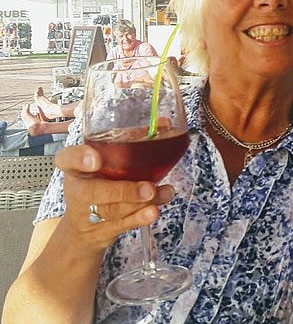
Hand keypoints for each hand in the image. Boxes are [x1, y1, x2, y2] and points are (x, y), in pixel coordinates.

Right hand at [55, 145, 173, 252]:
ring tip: (163, 194)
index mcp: (75, 168)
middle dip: (123, 191)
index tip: (95, 160)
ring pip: (112, 210)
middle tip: (148, 189)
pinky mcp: (101, 230)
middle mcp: (77, 189)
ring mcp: (87, 213)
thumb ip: (131, 144)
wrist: (85, 226)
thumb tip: (165, 122)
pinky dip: (139, 218)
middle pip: (92, 192)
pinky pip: (120, 225)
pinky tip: (154, 211)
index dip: (79, 158)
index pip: (67, 159)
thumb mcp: (106, 163)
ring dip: (140, 204)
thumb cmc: (101, 182)